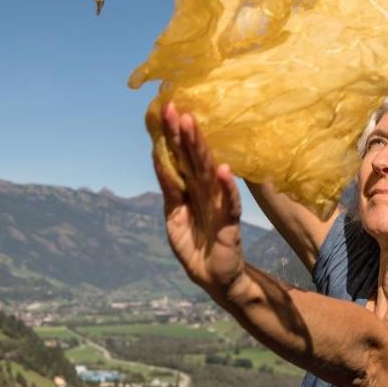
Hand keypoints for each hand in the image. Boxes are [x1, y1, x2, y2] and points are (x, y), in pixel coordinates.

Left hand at [153, 101, 246, 299]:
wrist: (213, 278)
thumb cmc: (194, 244)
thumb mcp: (174, 215)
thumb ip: (169, 188)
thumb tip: (157, 157)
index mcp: (190, 187)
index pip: (180, 156)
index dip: (172, 135)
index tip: (165, 109)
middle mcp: (205, 190)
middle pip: (193, 157)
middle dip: (184, 133)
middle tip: (175, 108)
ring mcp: (218, 203)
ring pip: (207, 172)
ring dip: (200, 148)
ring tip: (192, 125)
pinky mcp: (230, 223)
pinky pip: (229, 203)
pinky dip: (225, 187)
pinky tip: (222, 170)